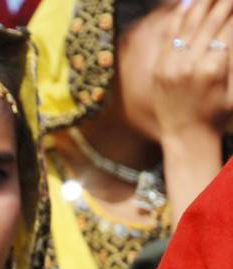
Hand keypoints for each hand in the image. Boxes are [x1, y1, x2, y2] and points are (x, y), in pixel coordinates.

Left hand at [154, 0, 232, 143]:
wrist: (187, 138)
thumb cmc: (217, 114)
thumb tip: (232, 30)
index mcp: (213, 69)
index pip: (228, 28)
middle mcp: (190, 64)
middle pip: (210, 21)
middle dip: (223, 2)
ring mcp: (171, 66)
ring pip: (189, 23)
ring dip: (202, 2)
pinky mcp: (159, 68)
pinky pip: (169, 36)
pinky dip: (179, 16)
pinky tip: (189, 2)